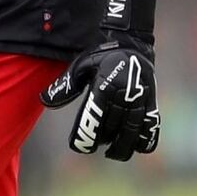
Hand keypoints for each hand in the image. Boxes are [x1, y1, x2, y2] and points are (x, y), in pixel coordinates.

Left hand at [41, 31, 159, 160]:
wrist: (132, 44)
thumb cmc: (102, 56)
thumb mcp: (80, 67)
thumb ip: (65, 85)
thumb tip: (44, 101)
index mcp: (104, 86)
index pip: (94, 117)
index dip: (86, 136)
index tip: (79, 147)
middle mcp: (124, 94)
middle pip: (112, 128)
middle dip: (102, 140)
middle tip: (94, 143)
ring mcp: (140, 99)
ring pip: (132, 132)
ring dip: (122, 146)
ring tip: (112, 152)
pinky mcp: (152, 102)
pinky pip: (151, 127)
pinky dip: (144, 140)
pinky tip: (135, 146)